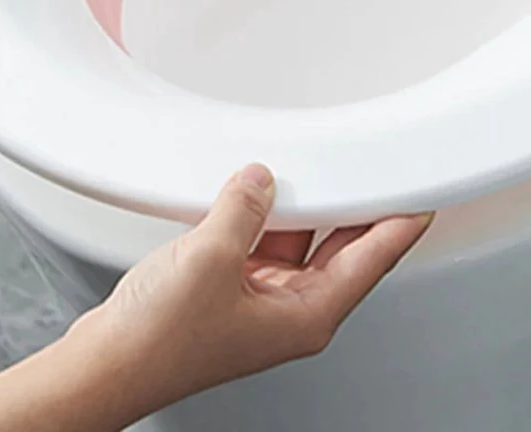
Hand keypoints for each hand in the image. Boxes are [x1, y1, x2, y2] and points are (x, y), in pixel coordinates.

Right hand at [72, 164, 432, 422]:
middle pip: (342, 244)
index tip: (427, 192)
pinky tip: (251, 189)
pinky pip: (262, 238)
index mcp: (307, 315)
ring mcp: (260, 299)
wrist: (103, 366)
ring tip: (301, 166)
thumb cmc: (157, 343)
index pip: (375, 257)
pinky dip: (261, 212)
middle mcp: (291, 310)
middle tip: (370, 162)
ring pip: (300, 237)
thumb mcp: (210, 257)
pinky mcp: (229, 288)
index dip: (403, 220)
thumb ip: (245, 208)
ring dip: (298, 203)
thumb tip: (260, 180)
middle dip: (354, 202)